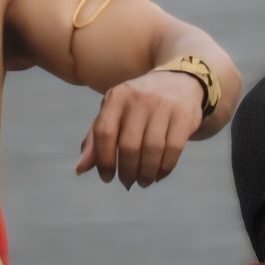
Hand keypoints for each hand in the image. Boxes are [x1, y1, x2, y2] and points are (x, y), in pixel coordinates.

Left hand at [76, 66, 205, 185]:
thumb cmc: (138, 105)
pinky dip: (165, 167)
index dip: (103, 160)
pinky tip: (159, 174)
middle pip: (129, 145)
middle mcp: (139, 98)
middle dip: (127, 171)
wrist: (178, 81)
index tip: (107, 177)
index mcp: (117, 97)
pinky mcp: (184, 114)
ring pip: (152, 149)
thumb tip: (80, 169)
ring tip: (143, 182)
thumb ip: (94, 139)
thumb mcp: (113, 113)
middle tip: (128, 182)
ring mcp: (164, 105)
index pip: (104, 132)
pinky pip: (174, 148)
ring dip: (146, 173)